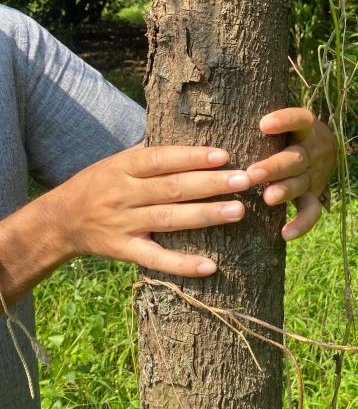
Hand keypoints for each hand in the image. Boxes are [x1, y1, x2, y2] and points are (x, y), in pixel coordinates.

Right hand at [53, 145, 250, 277]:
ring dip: (206, 215)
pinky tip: (211, 266)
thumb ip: (152, 154)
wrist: (61, 220)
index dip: (193, 157)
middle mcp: (124, 194)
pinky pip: (156, 259)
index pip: (162, 159)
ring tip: (238, 211)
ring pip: (170, 220)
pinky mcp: (125, 251)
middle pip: (173, 188)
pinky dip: (183, 264)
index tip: (224, 155)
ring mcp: (124, 224)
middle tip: (244, 180)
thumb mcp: (118, 160)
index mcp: (124, 166)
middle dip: (212, 184)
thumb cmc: (100, 183)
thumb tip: (196, 142)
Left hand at [247, 108, 336, 240]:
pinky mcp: (313, 195)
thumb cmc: (286, 131)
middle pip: (296, 157)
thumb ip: (256, 112)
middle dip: (275, 166)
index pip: (300, 119)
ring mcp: (313, 174)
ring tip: (268, 198)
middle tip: (253, 173)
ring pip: (302, 183)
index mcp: (304, 128)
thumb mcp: (282, 117)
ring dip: (285, 191)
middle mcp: (310, 150)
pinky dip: (301, 223)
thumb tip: (206, 106)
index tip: (264, 124)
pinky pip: (312, 211)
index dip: (285, 120)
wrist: (326, 146)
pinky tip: (285, 234)